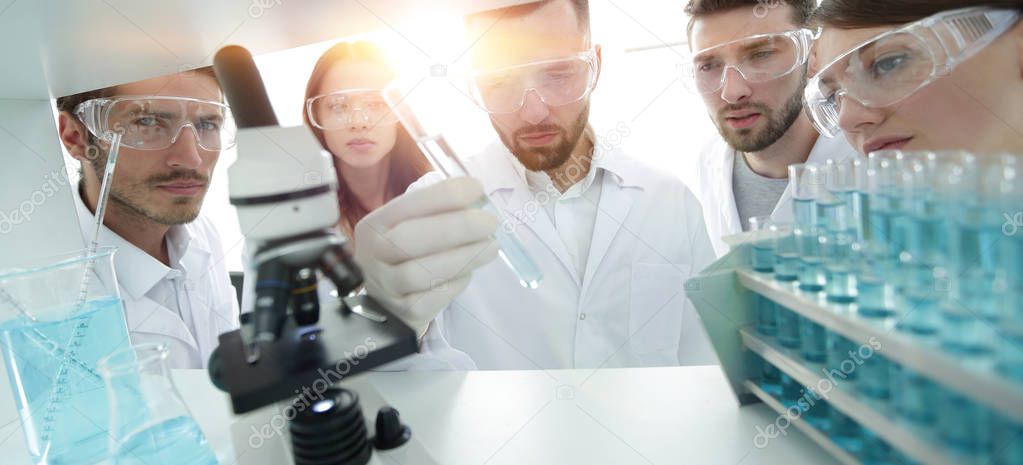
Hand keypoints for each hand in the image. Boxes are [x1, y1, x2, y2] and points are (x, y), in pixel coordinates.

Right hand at [353, 177, 498, 338]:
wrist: (391, 302)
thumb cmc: (408, 255)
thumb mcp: (409, 227)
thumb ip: (436, 211)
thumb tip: (476, 196)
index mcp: (374, 225)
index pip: (406, 206)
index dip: (444, 196)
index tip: (476, 189)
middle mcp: (372, 256)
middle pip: (408, 240)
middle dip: (456, 227)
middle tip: (489, 223)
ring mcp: (385, 287)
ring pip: (421, 273)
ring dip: (463, 257)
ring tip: (491, 247)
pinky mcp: (403, 313)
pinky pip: (432, 298)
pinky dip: (456, 282)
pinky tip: (469, 272)